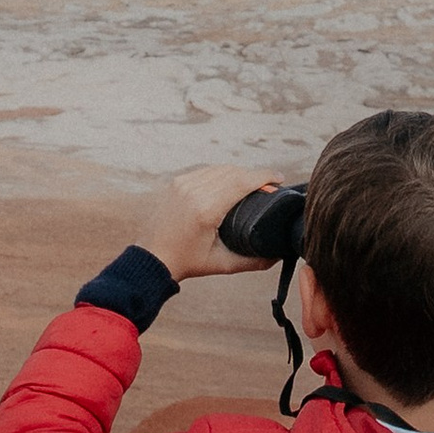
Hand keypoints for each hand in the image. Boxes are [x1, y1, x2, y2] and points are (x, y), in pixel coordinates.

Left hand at [135, 162, 284, 279]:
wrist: (153, 257)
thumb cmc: (188, 262)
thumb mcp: (223, 264)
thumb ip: (253, 261)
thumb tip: (278, 255)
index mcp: (206, 209)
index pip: (242, 181)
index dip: (264, 176)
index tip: (280, 178)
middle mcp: (193, 191)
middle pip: (234, 172)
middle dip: (255, 174)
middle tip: (270, 183)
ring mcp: (183, 184)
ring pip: (220, 168)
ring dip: (239, 172)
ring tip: (253, 182)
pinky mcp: (177, 182)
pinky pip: (206, 171)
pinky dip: (221, 174)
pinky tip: (231, 181)